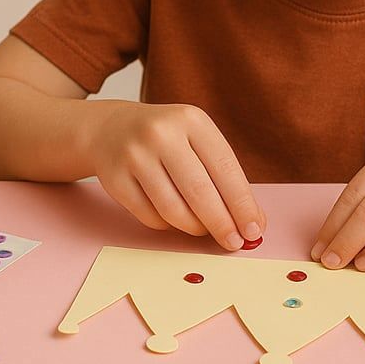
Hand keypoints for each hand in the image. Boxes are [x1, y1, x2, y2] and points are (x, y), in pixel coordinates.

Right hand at [86, 102, 264, 250]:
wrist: (111, 128)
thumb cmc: (166, 140)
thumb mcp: (196, 140)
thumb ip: (224, 177)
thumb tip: (254, 222)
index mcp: (191, 120)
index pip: (225, 168)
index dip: (242, 205)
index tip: (254, 229)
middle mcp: (161, 134)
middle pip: (200, 192)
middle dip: (221, 224)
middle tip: (233, 243)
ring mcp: (134, 155)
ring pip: (173, 209)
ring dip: (194, 227)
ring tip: (202, 229)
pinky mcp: (114, 177)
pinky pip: (149, 216)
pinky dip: (166, 224)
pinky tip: (172, 217)